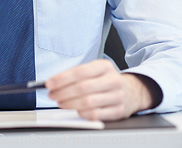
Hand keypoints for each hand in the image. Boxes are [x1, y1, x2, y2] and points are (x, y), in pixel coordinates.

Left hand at [46, 60, 160, 120]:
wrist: (132, 90)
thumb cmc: (106, 80)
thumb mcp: (96, 70)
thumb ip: (77, 74)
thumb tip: (54, 82)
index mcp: (105, 66)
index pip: (80, 71)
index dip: (62, 78)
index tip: (50, 83)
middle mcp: (113, 80)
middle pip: (82, 88)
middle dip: (63, 92)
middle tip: (52, 95)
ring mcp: (117, 96)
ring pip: (88, 102)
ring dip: (69, 104)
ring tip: (60, 103)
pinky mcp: (118, 111)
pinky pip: (96, 115)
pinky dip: (82, 114)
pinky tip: (75, 111)